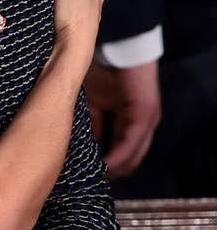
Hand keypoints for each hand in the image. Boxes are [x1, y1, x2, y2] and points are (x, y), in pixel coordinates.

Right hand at [84, 59, 160, 177]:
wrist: (112, 47)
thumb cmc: (99, 71)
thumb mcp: (91, 104)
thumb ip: (91, 125)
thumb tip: (83, 148)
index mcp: (128, 119)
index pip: (120, 149)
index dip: (106, 164)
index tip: (89, 175)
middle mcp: (141, 123)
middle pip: (131, 158)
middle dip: (112, 172)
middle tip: (93, 182)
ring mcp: (146, 120)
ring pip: (134, 154)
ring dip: (116, 169)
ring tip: (98, 178)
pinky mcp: (145, 115)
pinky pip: (131, 143)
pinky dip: (119, 156)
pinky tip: (105, 165)